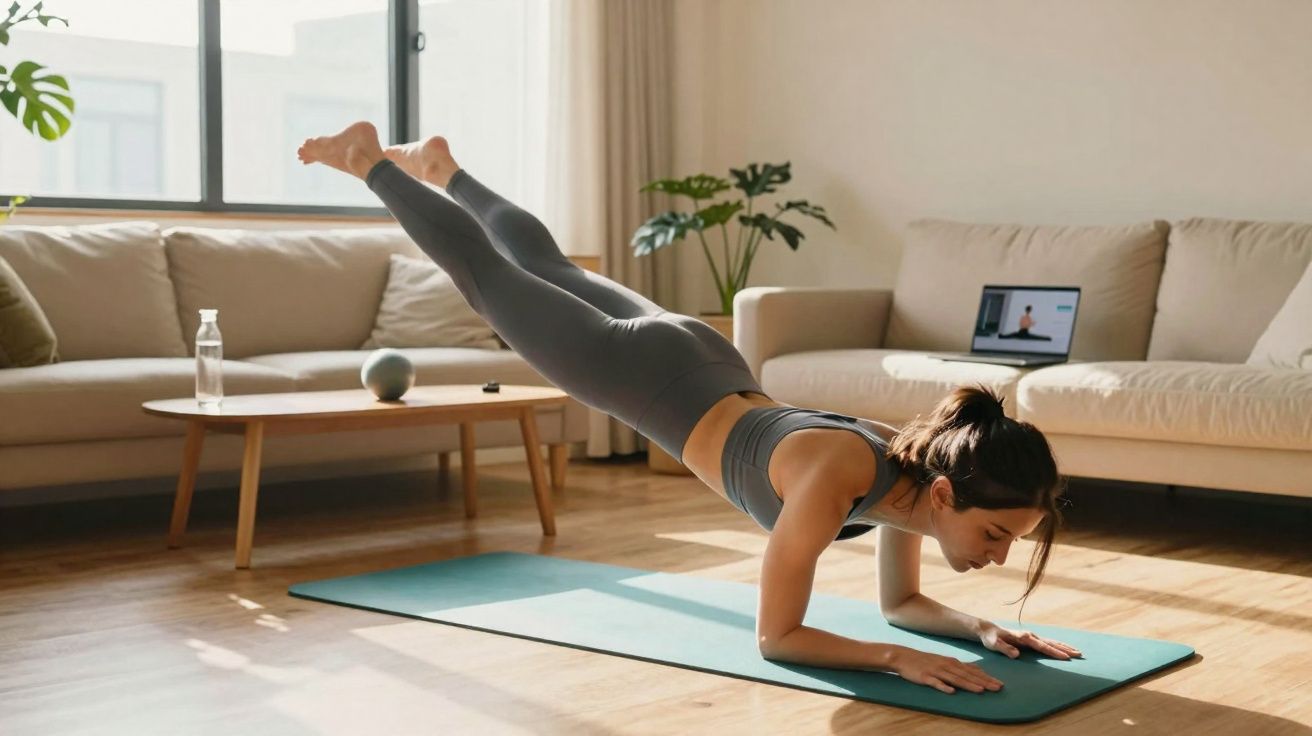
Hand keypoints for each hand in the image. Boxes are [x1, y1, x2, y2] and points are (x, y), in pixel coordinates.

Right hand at [889, 645, 1003, 694]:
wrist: (903, 657)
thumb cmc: (925, 661)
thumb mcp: (944, 661)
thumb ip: (958, 667)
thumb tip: (976, 671)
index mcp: (952, 662)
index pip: (972, 671)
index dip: (986, 677)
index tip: (999, 684)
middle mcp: (946, 665)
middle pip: (967, 675)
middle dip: (983, 682)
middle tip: (997, 688)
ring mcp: (936, 671)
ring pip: (955, 679)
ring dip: (968, 685)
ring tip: (981, 691)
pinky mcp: (925, 677)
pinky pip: (935, 683)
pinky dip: (943, 687)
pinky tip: (951, 691)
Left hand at [978, 622, 1082, 659]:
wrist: (988, 630)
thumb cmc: (991, 638)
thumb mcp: (994, 644)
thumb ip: (1005, 649)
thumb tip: (1016, 654)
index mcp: (1023, 637)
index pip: (1041, 646)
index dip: (1054, 652)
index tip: (1065, 657)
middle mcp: (1030, 635)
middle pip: (1050, 643)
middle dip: (1065, 649)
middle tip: (1079, 654)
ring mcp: (1031, 637)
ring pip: (1051, 642)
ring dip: (1064, 647)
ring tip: (1077, 652)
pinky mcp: (1031, 640)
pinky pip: (1047, 643)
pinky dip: (1058, 646)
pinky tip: (1064, 649)